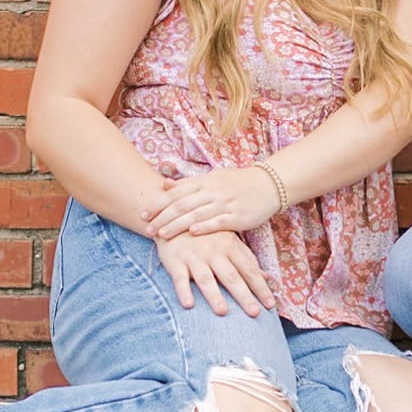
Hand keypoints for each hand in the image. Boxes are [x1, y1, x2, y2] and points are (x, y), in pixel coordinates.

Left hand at [147, 165, 283, 241]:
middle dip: (163, 216)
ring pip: (197, 214)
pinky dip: (205, 227)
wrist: (268, 184)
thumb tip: (164, 185)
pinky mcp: (238, 216)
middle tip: (147, 227)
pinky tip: (192, 233)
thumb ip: (188, 183)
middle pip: (183, 204)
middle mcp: (212, 191)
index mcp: (204, 181)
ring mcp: (225, 203)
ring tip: (162, 234)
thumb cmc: (237, 182)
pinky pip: (219, 222)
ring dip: (178, 224)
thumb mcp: (212, 177)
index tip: (143, 213)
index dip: (158, 203)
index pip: (176, 193)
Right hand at [154, 228, 277, 317]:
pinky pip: (179, 278)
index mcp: (229, 247)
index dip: (260, 288)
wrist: (174, 214)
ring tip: (223, 312)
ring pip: (206, 279)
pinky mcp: (175, 261)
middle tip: (255, 313)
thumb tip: (266, 277)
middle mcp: (214, 253)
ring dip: (214, 295)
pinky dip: (183, 291)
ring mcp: (194, 257)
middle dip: (243, 296)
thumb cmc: (206, 232)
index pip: (249, 270)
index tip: (271, 305)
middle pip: (231, 277)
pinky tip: (189, 305)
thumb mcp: (229, 240)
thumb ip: (246, 258)